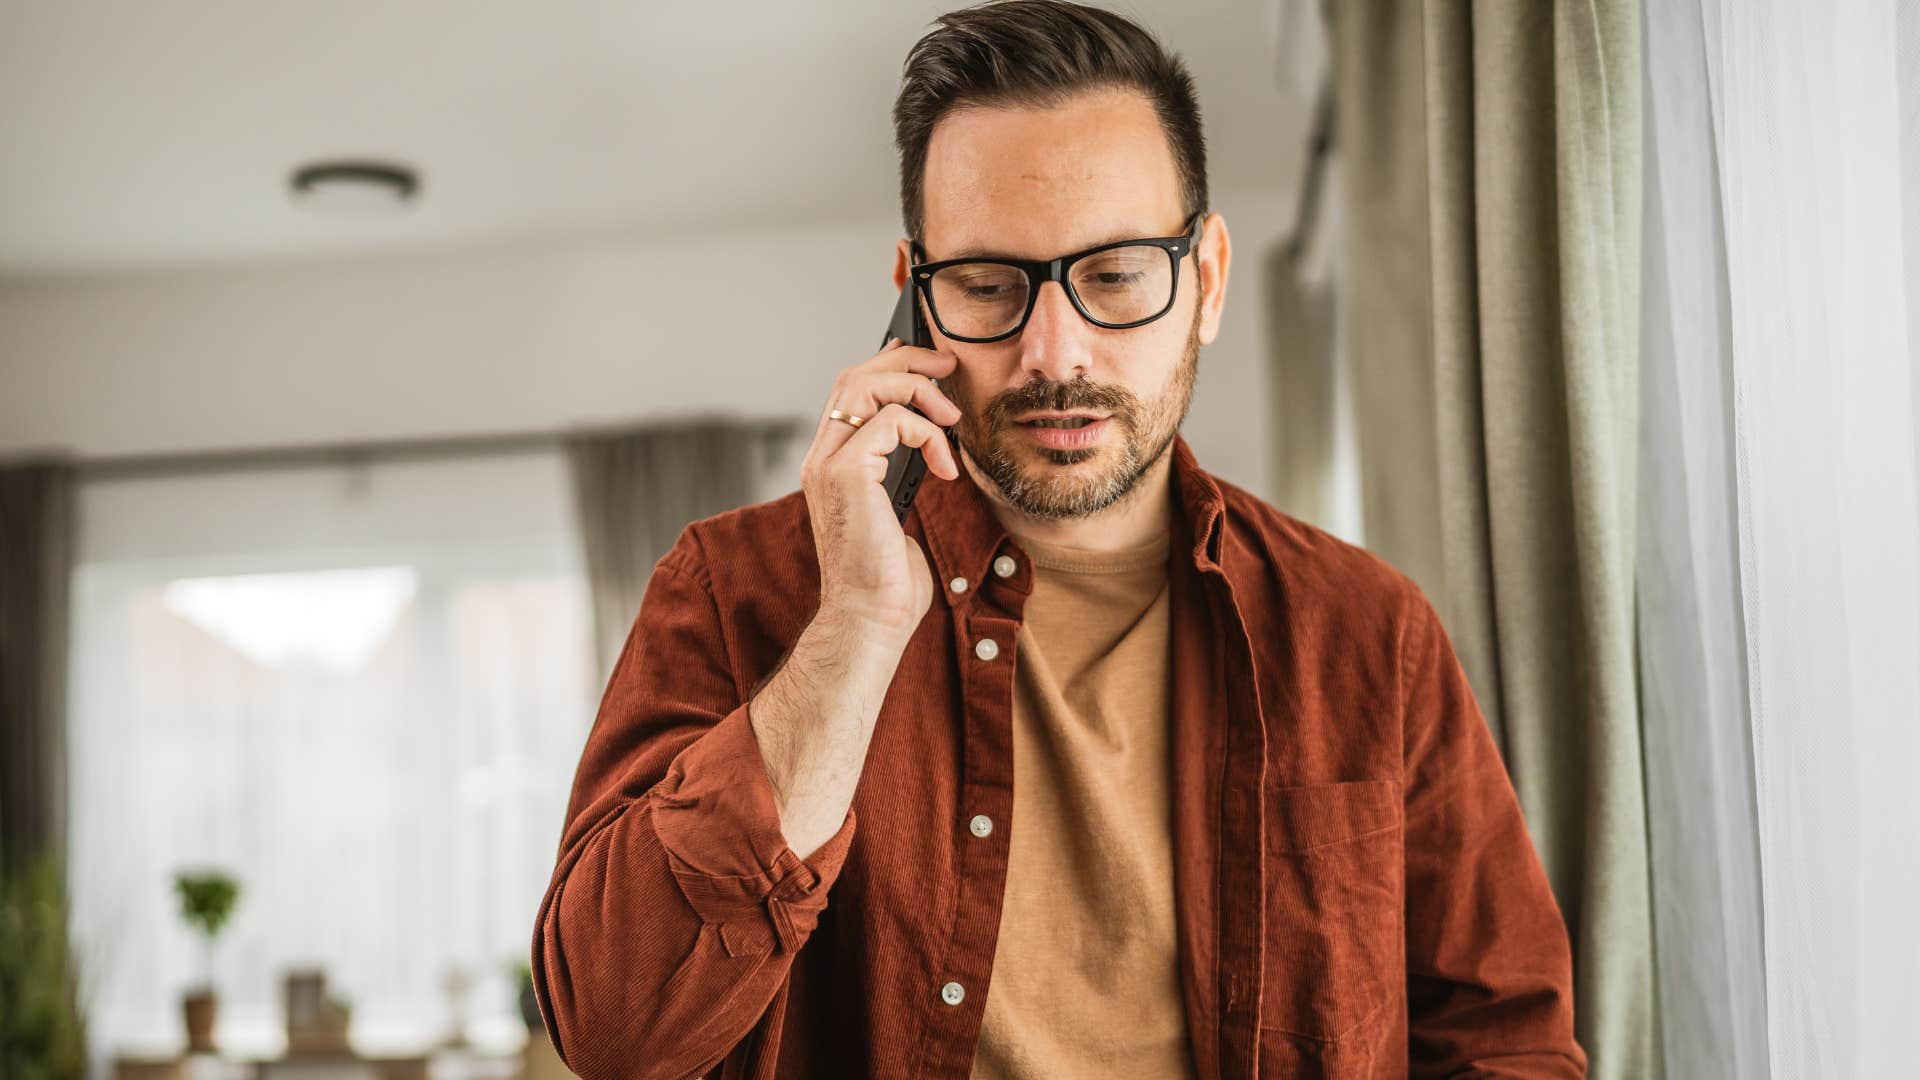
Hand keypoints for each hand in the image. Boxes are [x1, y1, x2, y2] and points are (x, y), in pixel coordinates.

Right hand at [800, 337, 963, 642]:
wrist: (870, 619)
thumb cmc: (887, 581)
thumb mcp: (900, 513)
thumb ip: (904, 473)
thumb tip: (932, 444)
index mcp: (830, 465)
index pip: (850, 392)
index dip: (889, 366)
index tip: (929, 362)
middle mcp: (822, 458)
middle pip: (854, 376)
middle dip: (906, 360)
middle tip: (948, 365)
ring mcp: (829, 464)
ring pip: (866, 386)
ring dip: (918, 388)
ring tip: (951, 416)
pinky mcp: (847, 475)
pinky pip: (892, 422)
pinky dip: (928, 436)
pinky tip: (945, 469)